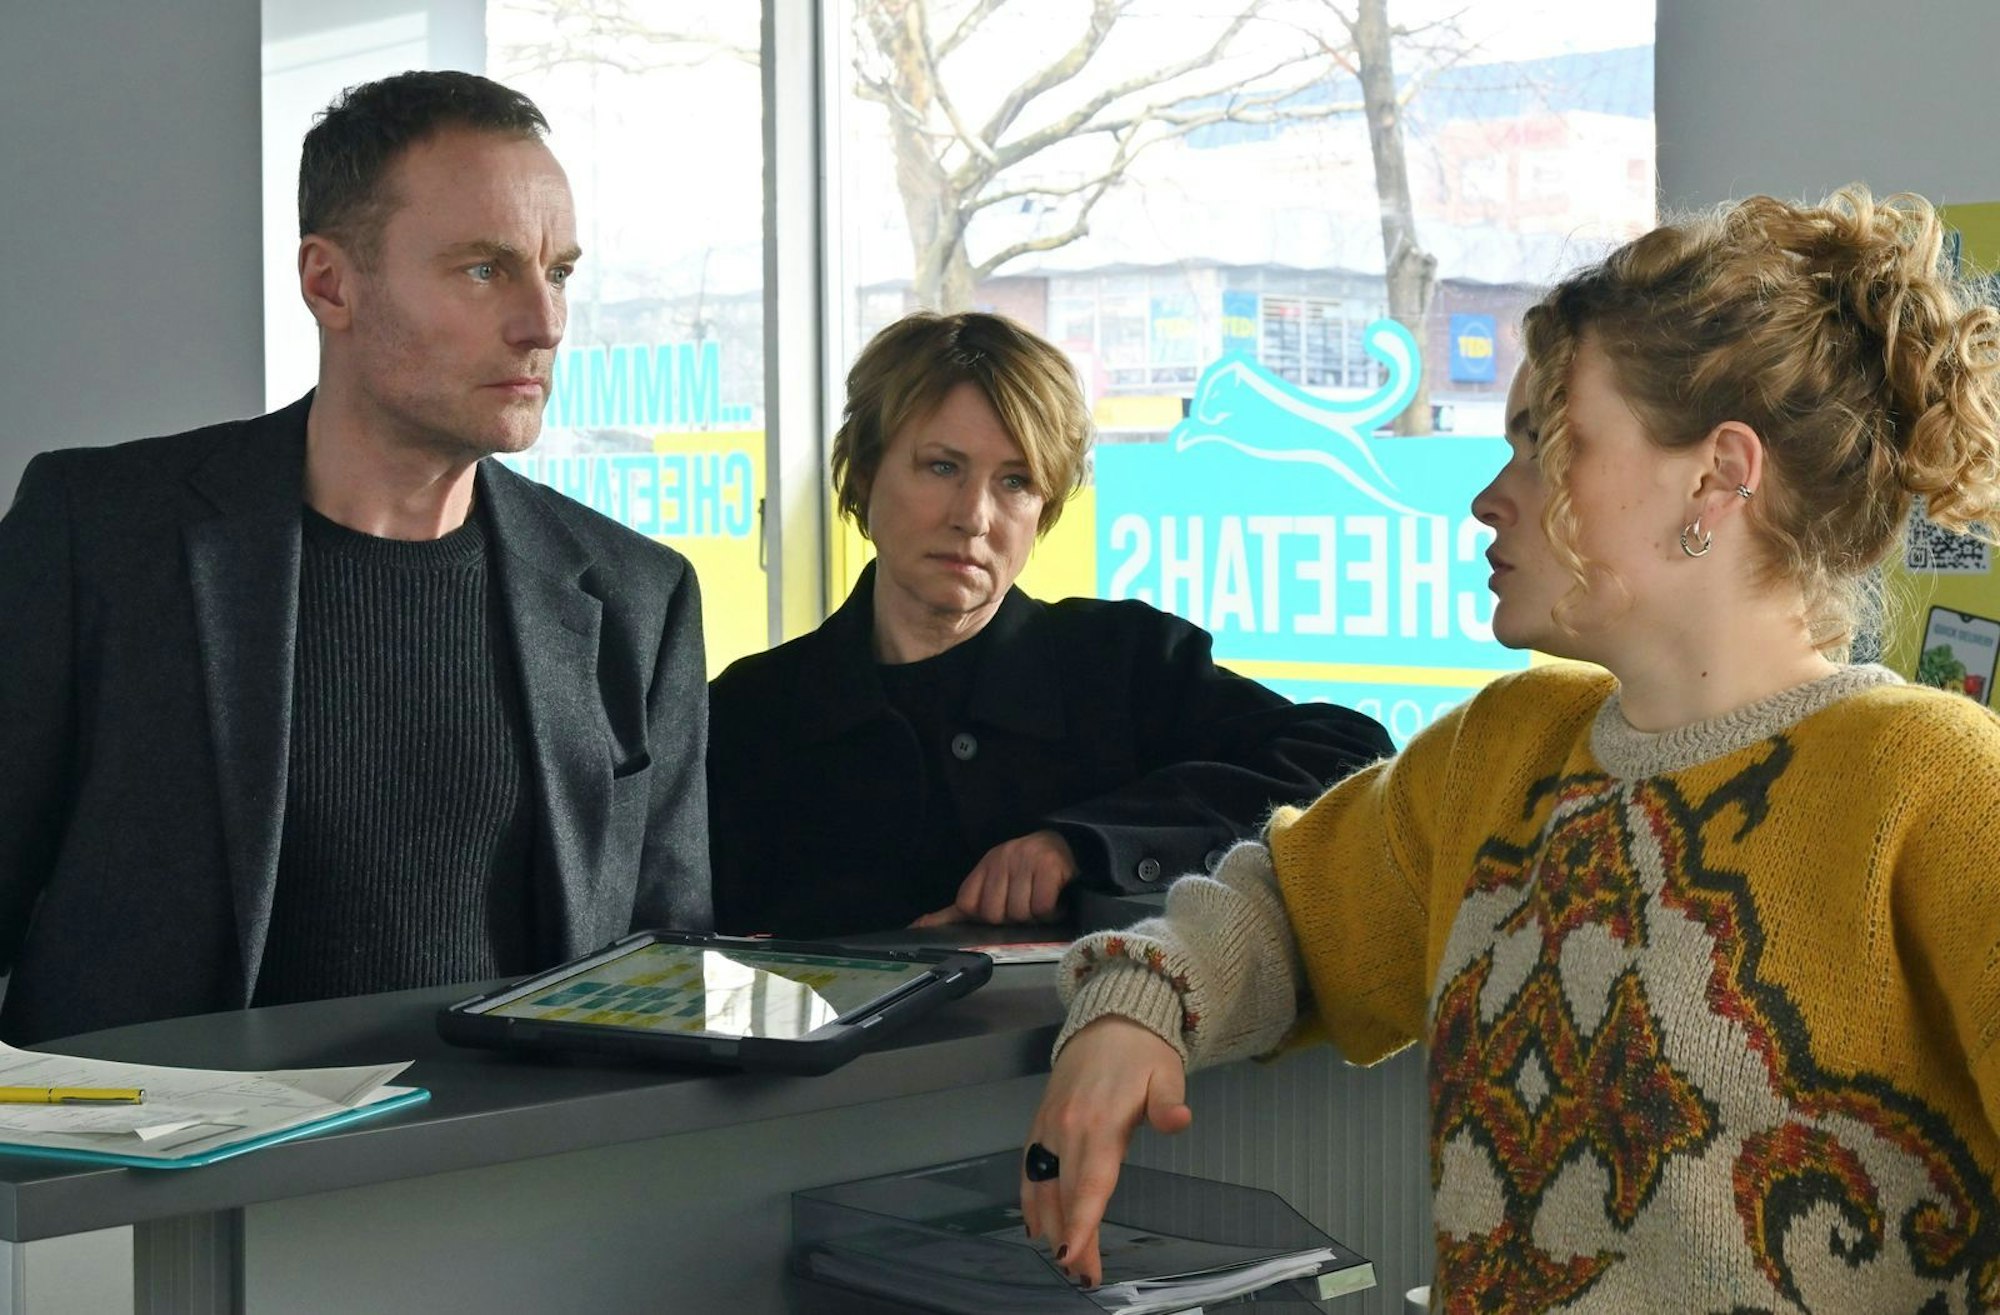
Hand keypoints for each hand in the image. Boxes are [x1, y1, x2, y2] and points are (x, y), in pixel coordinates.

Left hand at [910, 829, 1076, 927]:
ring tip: (1042, 903)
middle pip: (993, 914)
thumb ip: (955, 911)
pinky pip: (1041, 908)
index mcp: (985, 865)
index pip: (968, 905)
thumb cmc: (1025, 874)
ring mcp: (1026, 860)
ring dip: (1034, 917)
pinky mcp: (1050, 866)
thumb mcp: (988, 886)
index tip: (1004, 908)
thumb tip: (918, 927)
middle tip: (1026, 906)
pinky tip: (1055, 902)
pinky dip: (1050, 912)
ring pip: (1019, 914)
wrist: (1069, 847)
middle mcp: (1002, 858)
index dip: (987, 916)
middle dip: (1012, 919)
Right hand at [1020, 1017, 1192, 1287]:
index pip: (1089, 1183)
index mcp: (1099, 1121)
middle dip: (1071, 1238)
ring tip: (1061, 1258)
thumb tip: (1179, 1120)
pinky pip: (1029, 1166)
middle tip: (1082, 1275)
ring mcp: (1049, 1125)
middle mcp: (1067, 1127)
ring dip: (1048, 1224)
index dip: (1081, 1223)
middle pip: (1065, 1195)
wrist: (1109, 1021)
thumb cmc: (1142, 1053)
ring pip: (1041, 1185)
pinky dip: (1029, 1197)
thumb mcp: (1166, 1074)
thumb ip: (1169, 1104)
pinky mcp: (1040, 1122)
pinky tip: (1035, 1222)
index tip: (1076, 1257)